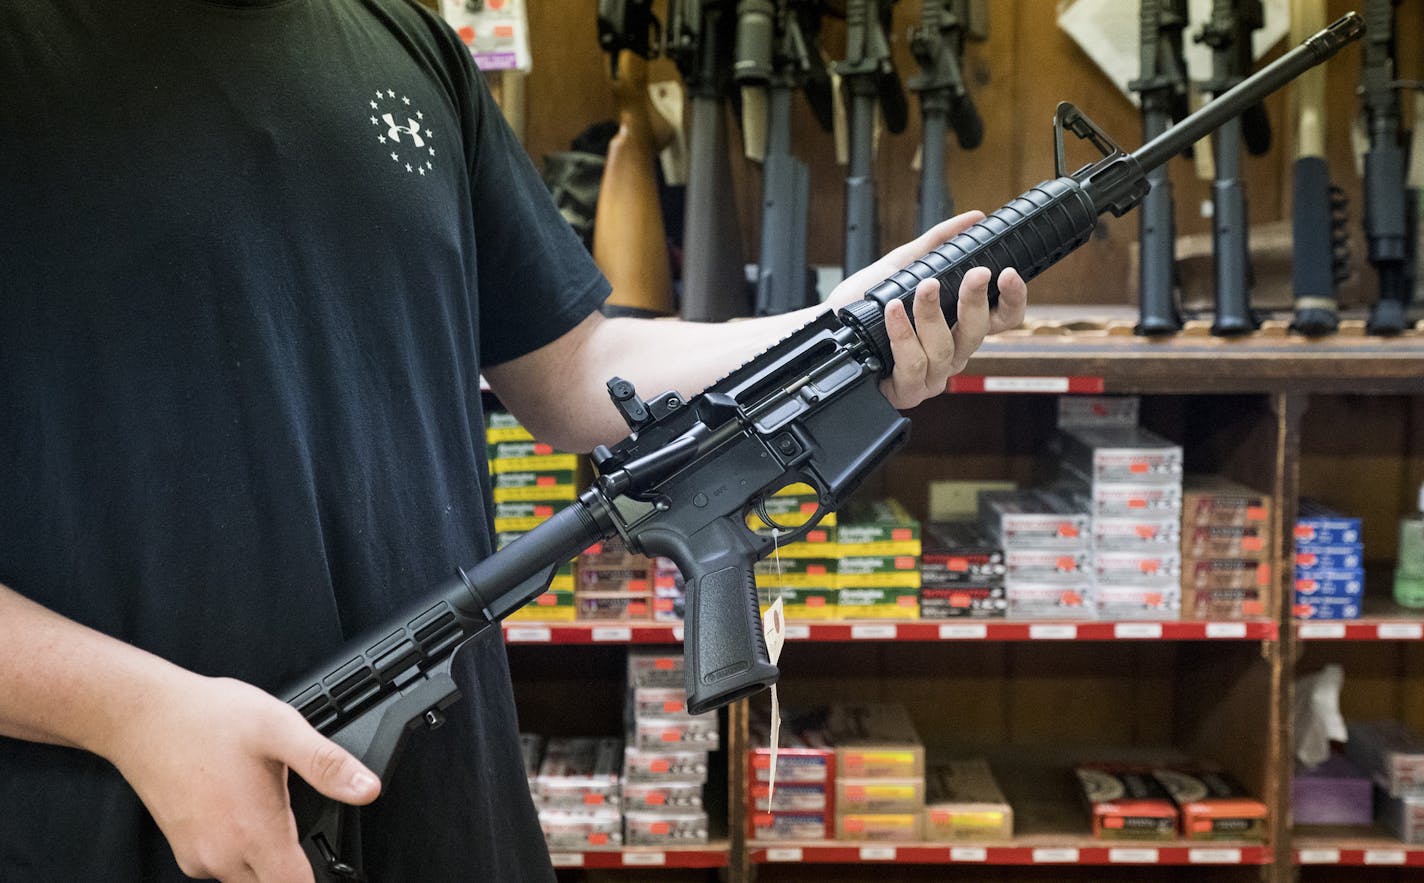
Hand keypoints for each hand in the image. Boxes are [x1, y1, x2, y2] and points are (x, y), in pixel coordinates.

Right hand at [106, 672, 379, 881]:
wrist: (144, 716)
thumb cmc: (209, 720)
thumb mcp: (280, 728)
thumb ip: (326, 764)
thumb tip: (368, 789)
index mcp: (254, 835)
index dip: (317, 880)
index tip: (329, 861)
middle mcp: (222, 856)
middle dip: (292, 866)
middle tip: (294, 818)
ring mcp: (197, 855)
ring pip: (246, 876)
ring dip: (265, 855)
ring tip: (268, 806)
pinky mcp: (182, 847)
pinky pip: (221, 862)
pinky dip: (239, 846)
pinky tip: (242, 807)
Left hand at [825, 211, 1028, 408]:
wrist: (827, 329)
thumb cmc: (864, 304)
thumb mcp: (902, 266)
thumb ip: (937, 243)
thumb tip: (973, 219)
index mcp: (958, 327)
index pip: (1001, 318)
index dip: (1013, 298)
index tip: (1009, 273)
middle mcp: (951, 353)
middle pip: (979, 332)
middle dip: (976, 300)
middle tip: (976, 274)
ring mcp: (931, 375)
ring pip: (944, 348)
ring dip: (933, 313)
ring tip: (922, 287)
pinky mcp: (907, 390)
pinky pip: (913, 364)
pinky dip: (904, 335)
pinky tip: (894, 311)